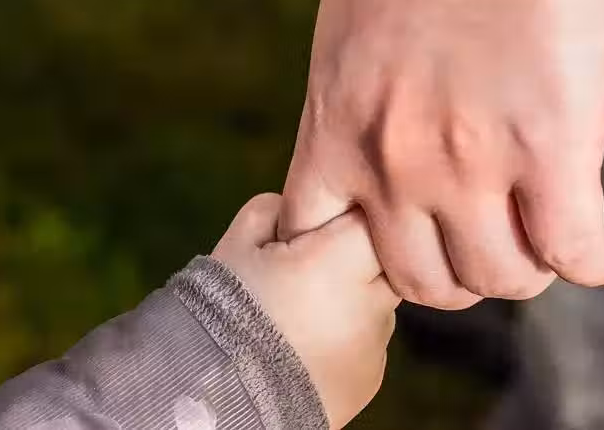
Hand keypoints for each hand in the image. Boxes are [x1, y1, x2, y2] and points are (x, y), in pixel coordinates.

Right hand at [212, 194, 399, 428]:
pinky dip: (348, 334)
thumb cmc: (223, 311)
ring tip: (303, 312)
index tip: (319, 228)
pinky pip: (370, 339)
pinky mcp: (371, 377)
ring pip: (379, 301)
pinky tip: (308, 342)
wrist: (218, 396)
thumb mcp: (237, 244)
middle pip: (385, 259)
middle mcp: (372, 302)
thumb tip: (298, 208)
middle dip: (354, 256)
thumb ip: (275, 210)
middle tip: (310, 268)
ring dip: (353, 297)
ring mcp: (376, 344)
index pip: (372, 216)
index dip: (344, 216)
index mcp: (341, 261)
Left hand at [280, 0, 603, 308]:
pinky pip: (570, 249)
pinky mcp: (548, 147)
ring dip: (522, 271)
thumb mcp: (350, 48)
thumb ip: (361, 114)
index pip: (316, 246)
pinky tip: (598, 256)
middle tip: (481, 249)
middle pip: (422, 282)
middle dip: (455, 276)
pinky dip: (591, 264)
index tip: (392, 249)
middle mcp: (392, 166)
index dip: (357, 264)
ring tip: (540, 247)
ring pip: (496, 279)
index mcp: (336, 133)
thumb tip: (390, 157)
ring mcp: (468, 165)